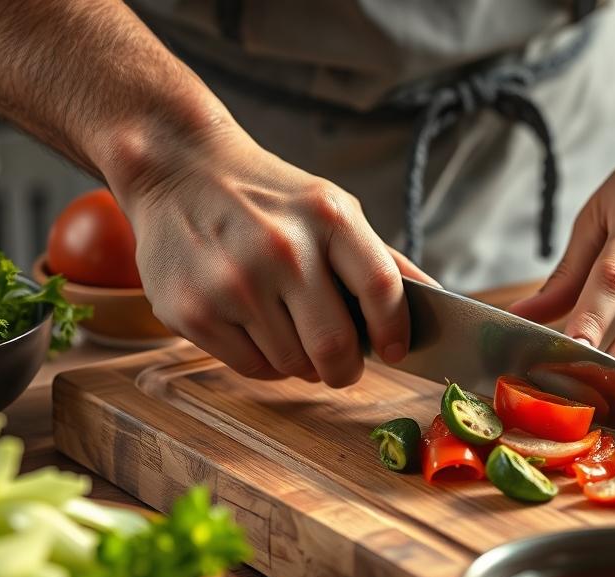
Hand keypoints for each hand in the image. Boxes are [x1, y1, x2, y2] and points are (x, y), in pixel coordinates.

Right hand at [113, 128, 434, 385]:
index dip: (396, 330)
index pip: (381, 290)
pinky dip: (265, 363)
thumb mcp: (330, 208)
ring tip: (289, 330)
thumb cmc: (265, 197)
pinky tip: (257, 330)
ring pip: (294, 365)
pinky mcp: (192, 312)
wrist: (174, 169)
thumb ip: (381, 259)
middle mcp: (281, 249)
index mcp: (326, 218)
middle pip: (336, 346)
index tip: (396, 349)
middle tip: (343, 365)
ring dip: (302, 362)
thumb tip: (439, 301)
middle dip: (347, 368)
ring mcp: (233, 283)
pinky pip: (252, 368)